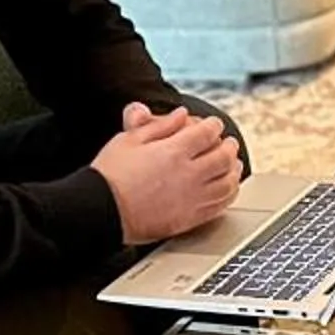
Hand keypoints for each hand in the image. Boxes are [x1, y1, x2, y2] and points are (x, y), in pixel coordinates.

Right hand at [95, 105, 242, 241]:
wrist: (100, 212)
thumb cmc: (109, 175)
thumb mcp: (129, 139)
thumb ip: (160, 125)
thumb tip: (181, 114)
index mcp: (173, 152)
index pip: (207, 132)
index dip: (213, 125)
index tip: (213, 124)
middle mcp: (187, 175)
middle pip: (223, 156)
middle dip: (228, 146)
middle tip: (228, 143)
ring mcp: (191, 199)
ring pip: (227, 182)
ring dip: (234, 170)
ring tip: (233, 164)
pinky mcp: (189, 219)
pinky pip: (220, 205)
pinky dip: (229, 194)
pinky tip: (227, 189)